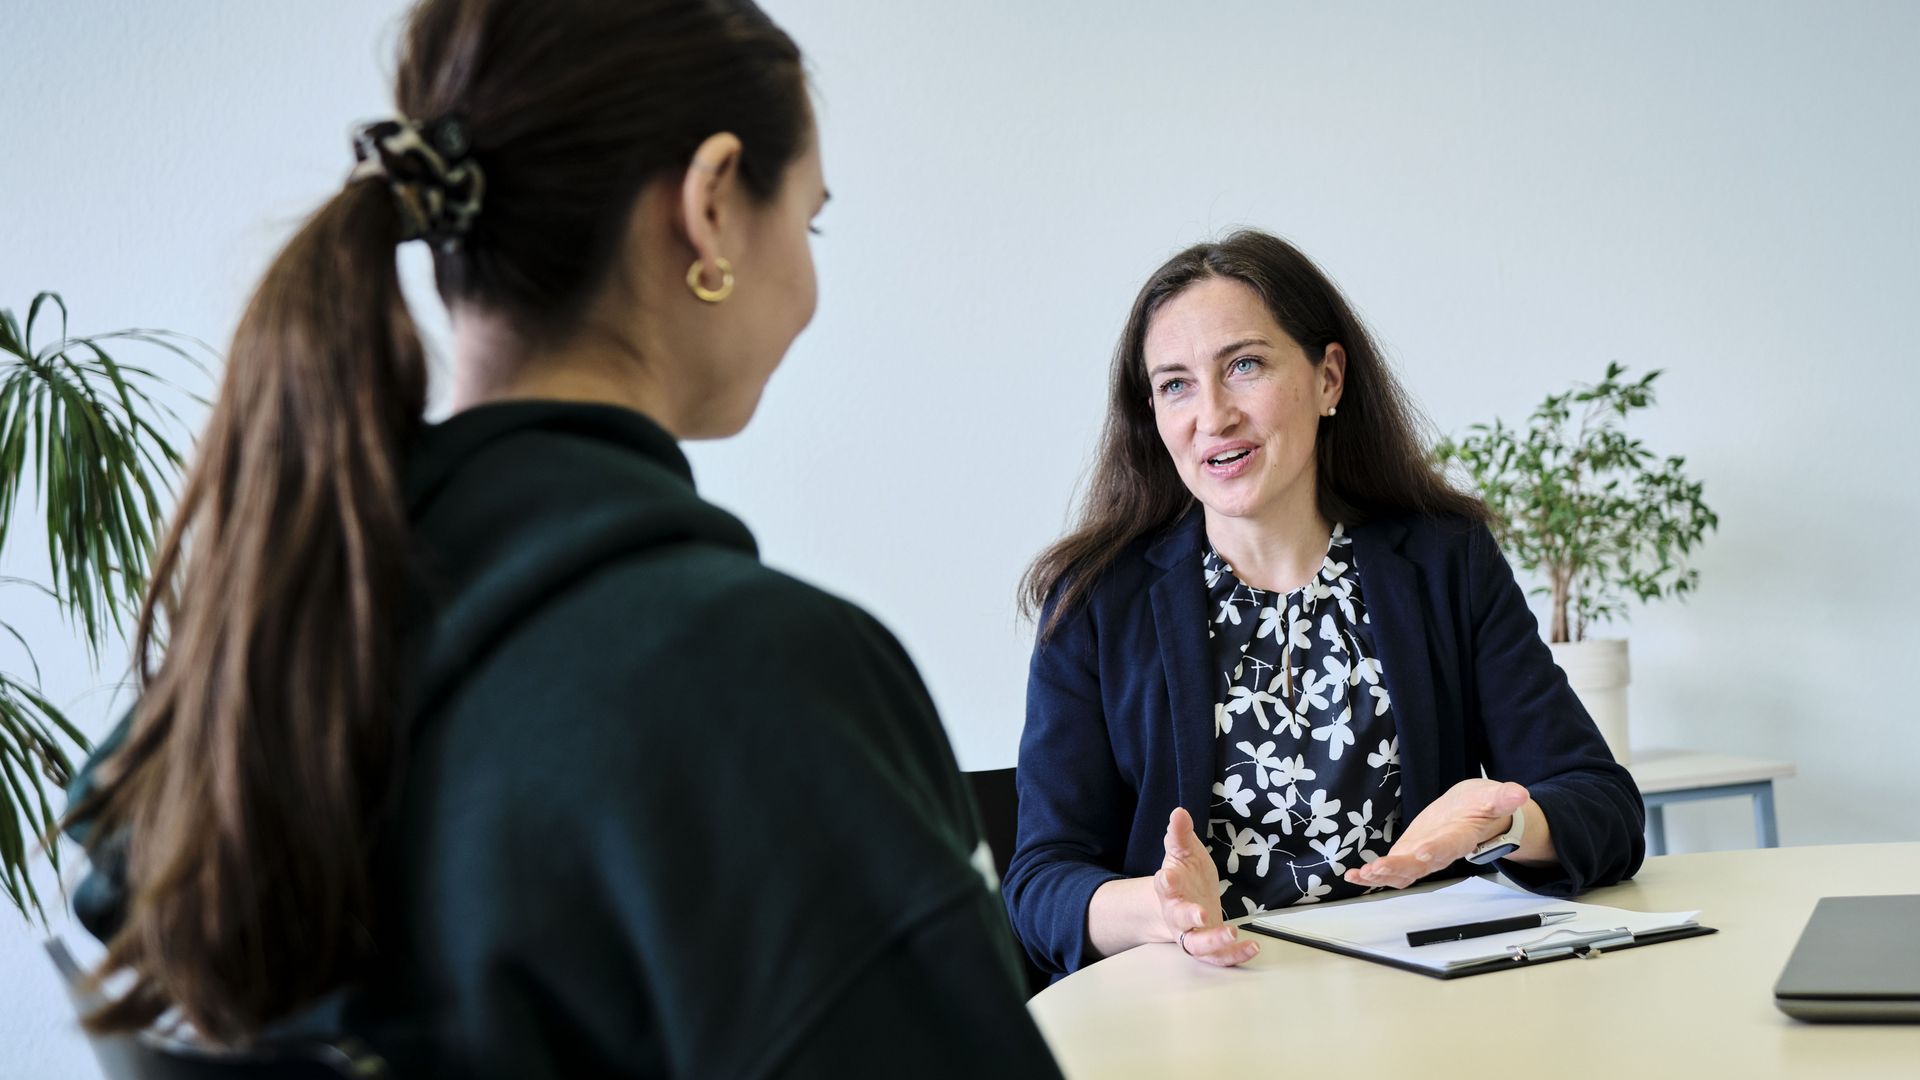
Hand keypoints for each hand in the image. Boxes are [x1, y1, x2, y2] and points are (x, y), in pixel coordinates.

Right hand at [1154, 807, 1258, 966]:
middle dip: (1188, 916)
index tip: (1168, 875)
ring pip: (1197, 944)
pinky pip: (1218, 956)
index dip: (1166, 881)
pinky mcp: (1208, 946)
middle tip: (1200, 914)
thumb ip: (1180, 833)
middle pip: (1178, 918)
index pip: (1164, 885)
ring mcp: (1191, 933)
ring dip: (1213, 941)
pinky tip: (1251, 947)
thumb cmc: (1184, 875)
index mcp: (1170, 889)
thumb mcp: (1183, 851)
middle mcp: (1177, 914)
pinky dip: (1234, 955)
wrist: (1182, 903)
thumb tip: (1179, 812)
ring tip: (1231, 933)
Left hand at [1342, 779, 1529, 889]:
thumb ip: (1503, 798)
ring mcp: (1423, 856)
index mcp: (1459, 837)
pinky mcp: (1411, 854)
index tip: (1422, 852)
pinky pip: (1392, 870)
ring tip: (1361, 874)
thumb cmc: (1482, 806)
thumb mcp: (1494, 796)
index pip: (1449, 846)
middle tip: (1378, 868)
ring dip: (1382, 875)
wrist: (1473, 813)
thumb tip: (1520, 793)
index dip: (1437, 850)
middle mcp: (1440, 851)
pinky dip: (1373, 874)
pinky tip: (1354, 875)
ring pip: (1403, 872)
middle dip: (1398, 867)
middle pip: (1420, 864)